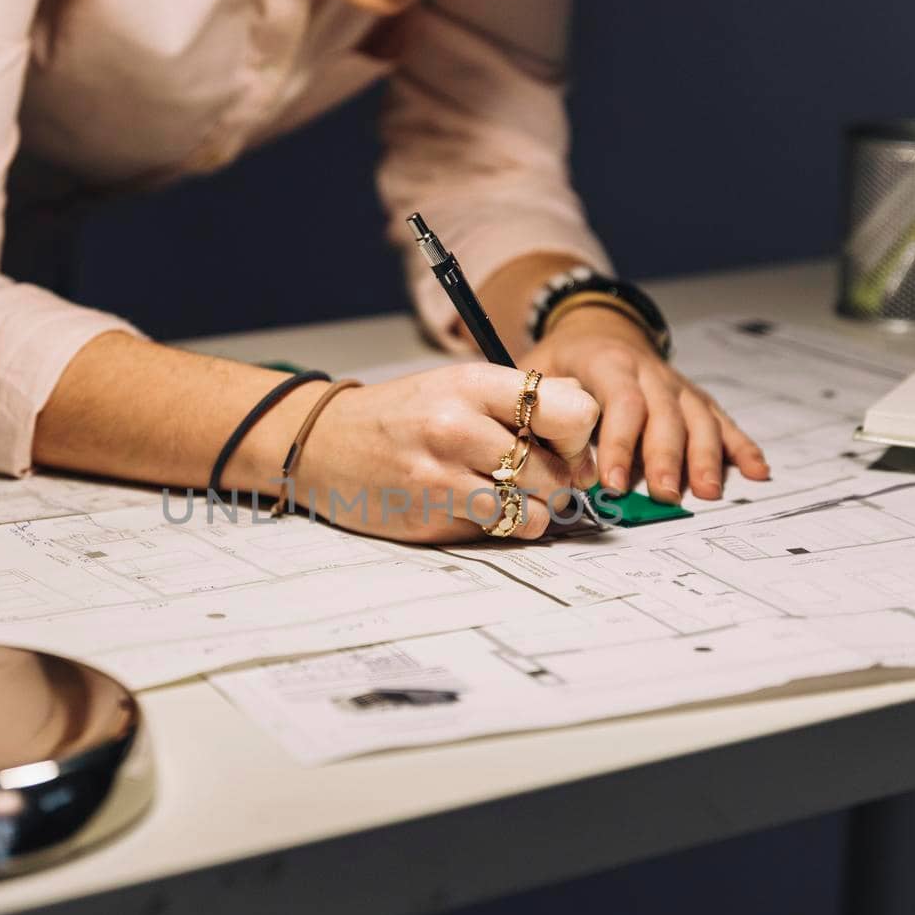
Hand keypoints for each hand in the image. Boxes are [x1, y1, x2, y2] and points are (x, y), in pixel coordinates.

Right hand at [290, 364, 599, 542]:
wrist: (325, 443)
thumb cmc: (403, 415)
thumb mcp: (458, 386)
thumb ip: (522, 400)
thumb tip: (590, 427)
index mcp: (472, 383)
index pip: (569, 411)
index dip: (579, 435)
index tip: (563, 443)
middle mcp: (457, 425)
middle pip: (557, 468)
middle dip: (560, 479)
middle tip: (540, 476)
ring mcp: (441, 475)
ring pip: (535, 509)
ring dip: (535, 509)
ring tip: (513, 495)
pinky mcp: (429, 516)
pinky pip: (500, 531)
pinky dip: (504, 526)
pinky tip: (484, 508)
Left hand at [526, 306, 769, 502]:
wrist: (595, 331)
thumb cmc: (563, 364)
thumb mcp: (538, 376)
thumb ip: (543, 414)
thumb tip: (549, 464)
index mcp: (609, 362)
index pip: (621, 401)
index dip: (620, 442)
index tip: (614, 483)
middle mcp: (650, 371)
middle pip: (666, 414)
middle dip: (667, 457)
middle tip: (664, 495)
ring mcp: (677, 385)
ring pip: (699, 419)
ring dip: (706, 457)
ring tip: (708, 493)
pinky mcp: (695, 400)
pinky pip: (722, 422)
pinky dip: (741, 447)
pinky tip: (758, 471)